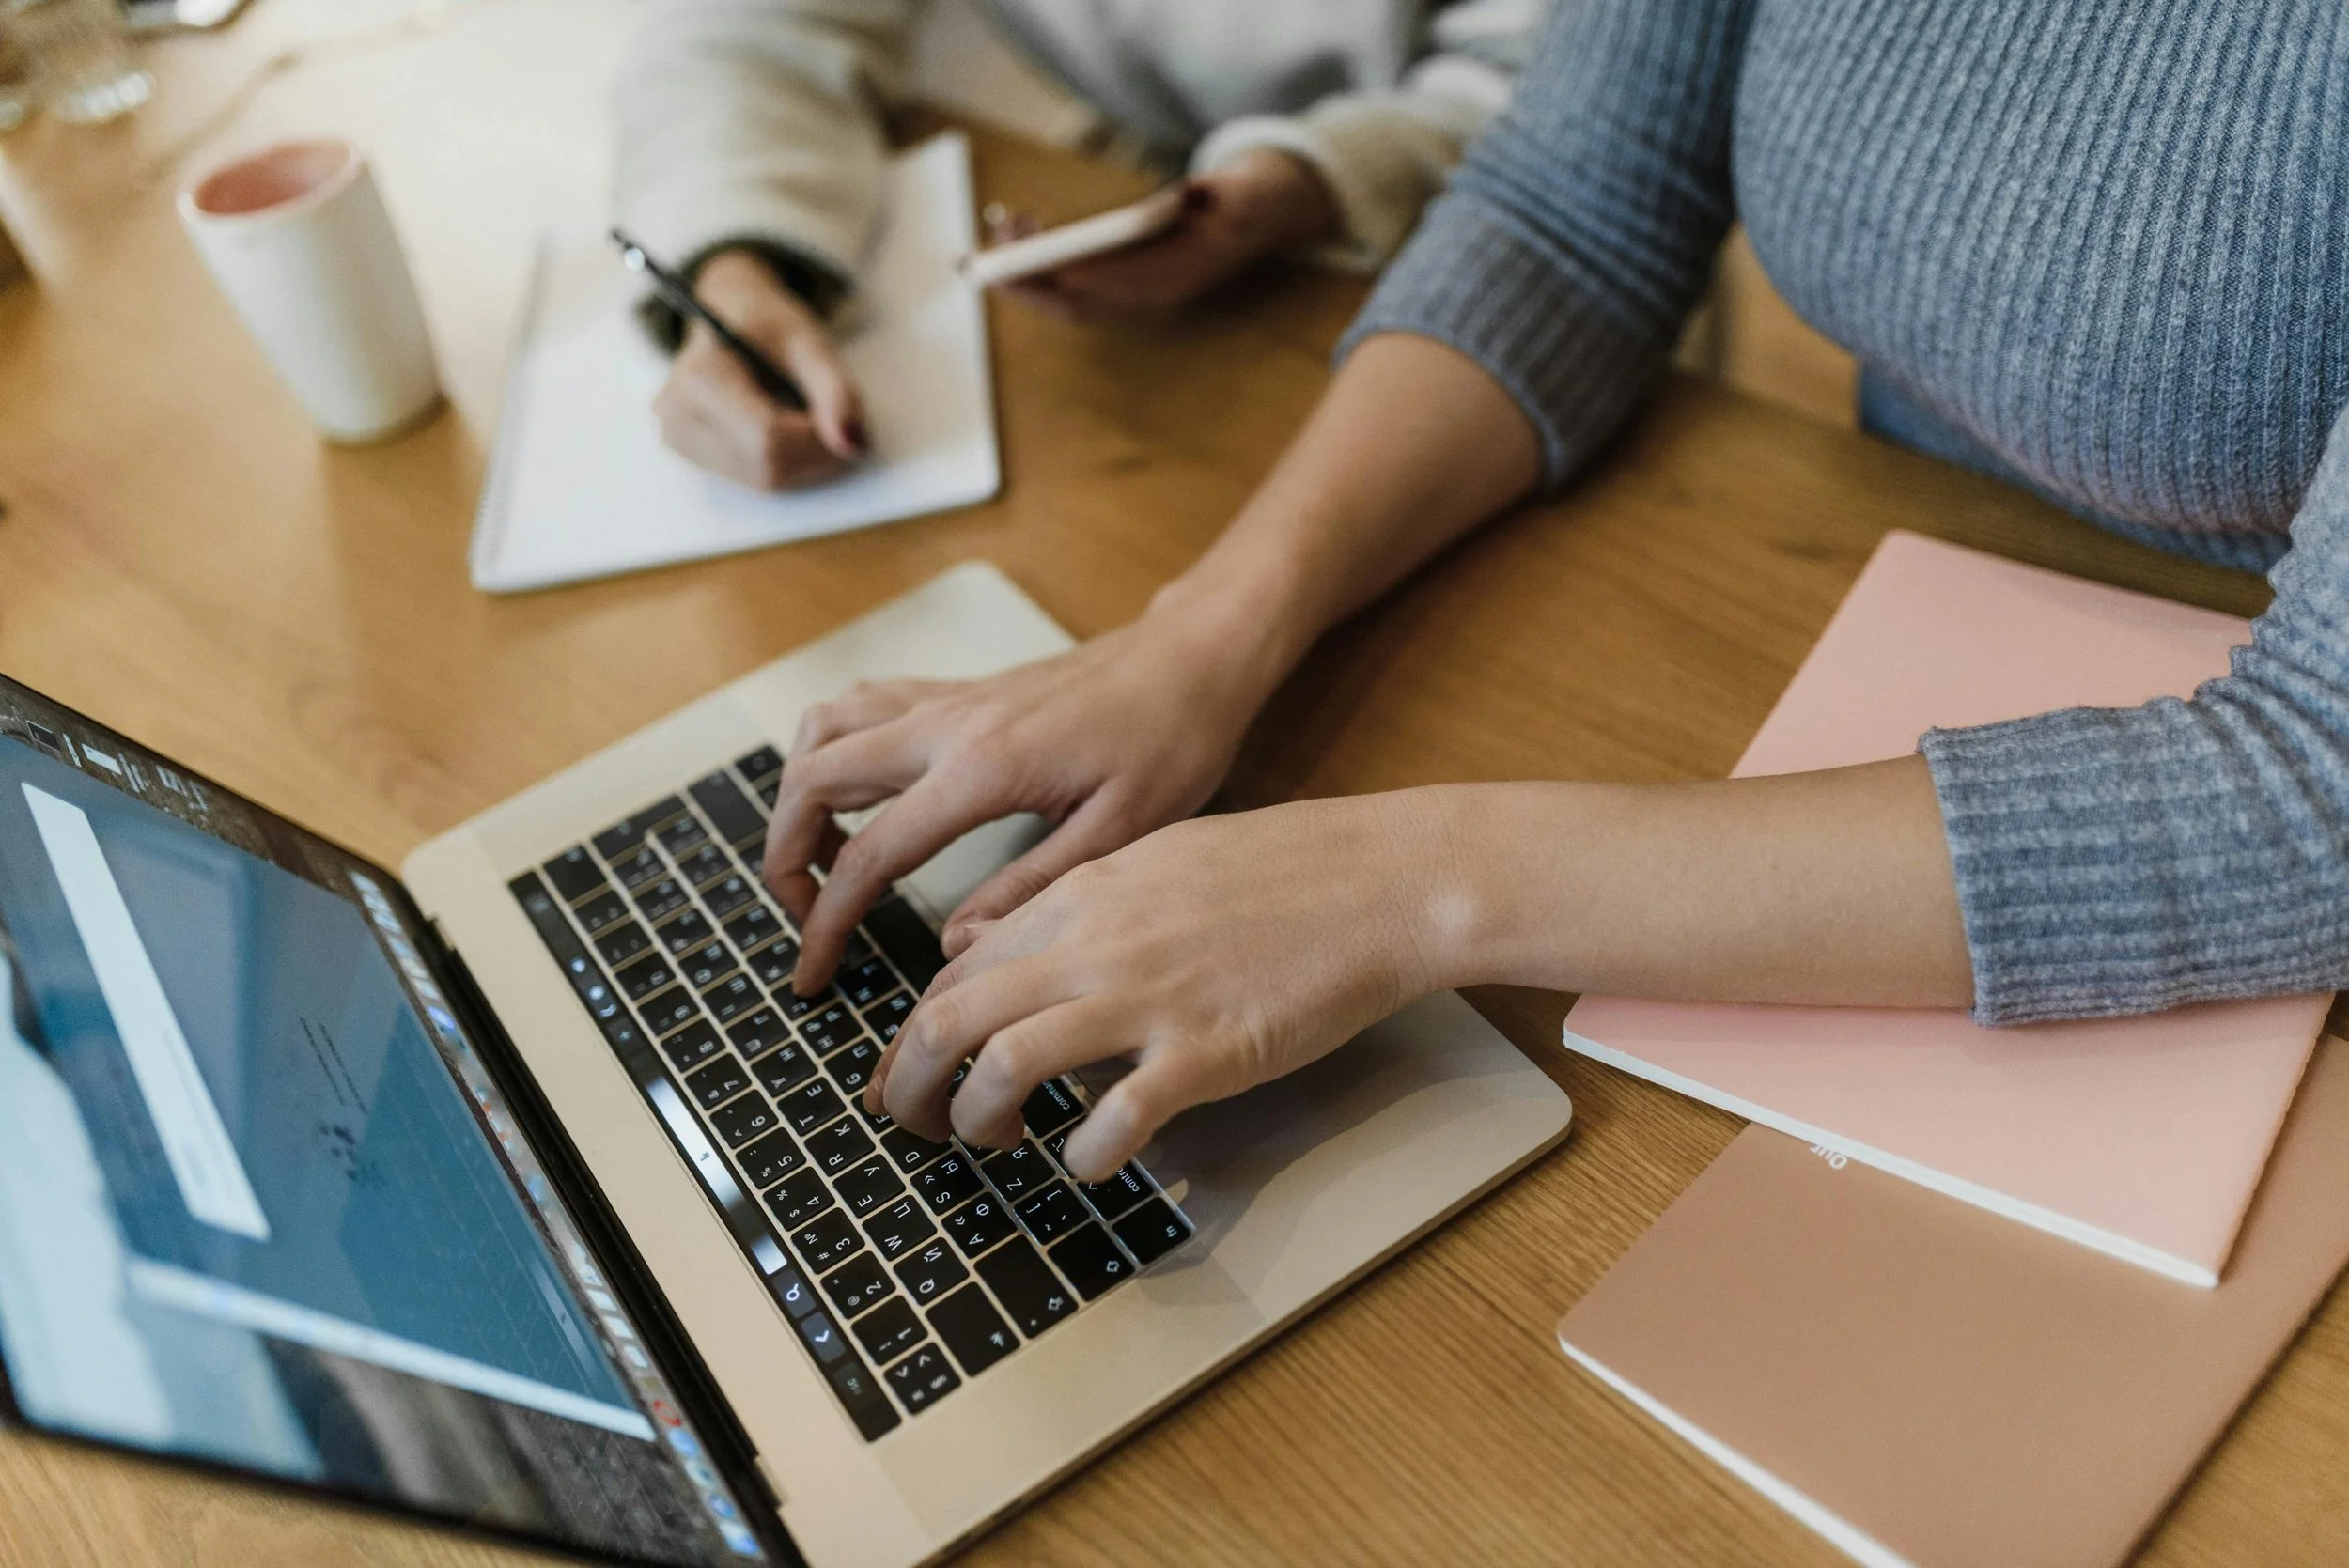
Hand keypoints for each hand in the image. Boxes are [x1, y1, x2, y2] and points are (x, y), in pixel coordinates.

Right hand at [652, 249, 866, 489]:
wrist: (732, 318)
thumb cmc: (770, 326)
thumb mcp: (811, 343)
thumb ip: (837, 391)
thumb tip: (855, 446)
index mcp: (699, 376)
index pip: (769, 438)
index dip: (819, 441)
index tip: (846, 420)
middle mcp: (676, 415)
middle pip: (767, 466)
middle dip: (816, 452)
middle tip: (833, 418)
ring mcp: (678, 440)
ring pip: (765, 480)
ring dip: (804, 460)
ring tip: (806, 416)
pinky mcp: (691, 456)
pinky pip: (756, 480)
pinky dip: (786, 462)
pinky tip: (786, 429)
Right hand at [762, 593, 1291, 992]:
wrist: (1191, 656)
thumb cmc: (1171, 739)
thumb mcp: (1120, 833)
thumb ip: (1030, 890)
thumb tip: (954, 949)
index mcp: (982, 770)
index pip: (868, 855)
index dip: (826, 922)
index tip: (813, 976)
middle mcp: (945, 725)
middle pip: (813, 779)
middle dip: (785, 855)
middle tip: (804, 916)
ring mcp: (946, 700)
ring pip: (823, 730)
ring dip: (798, 794)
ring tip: (820, 858)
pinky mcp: (958, 691)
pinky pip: (860, 707)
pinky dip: (830, 750)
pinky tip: (855, 795)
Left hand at [865, 793, 1450, 1178]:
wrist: (1382, 883)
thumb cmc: (1283, 871)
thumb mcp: (1158, 859)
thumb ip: (1077, 904)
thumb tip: (1002, 954)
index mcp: (1081, 896)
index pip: (955, 973)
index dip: (914, 1036)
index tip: (913, 1075)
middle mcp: (1095, 944)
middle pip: (948, 1021)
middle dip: (908, 1087)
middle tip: (916, 1125)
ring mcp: (1147, 1000)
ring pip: (1004, 1067)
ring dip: (977, 1121)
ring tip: (994, 1142)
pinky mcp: (1203, 1054)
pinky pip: (1110, 1122)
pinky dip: (1083, 1156)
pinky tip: (1091, 1160)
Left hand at [999, 147, 1339, 318]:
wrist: (1252, 216)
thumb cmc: (1243, 200)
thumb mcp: (1242, 195)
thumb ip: (1221, 199)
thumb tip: (1193, 196)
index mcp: (1181, 277)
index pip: (1129, 285)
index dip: (1093, 280)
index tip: (1058, 271)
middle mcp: (1148, 293)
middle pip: (1081, 301)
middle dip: (1033, 283)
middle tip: (989, 258)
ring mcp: (1129, 292)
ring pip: (1064, 297)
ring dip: (1022, 275)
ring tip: (991, 235)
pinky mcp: (1114, 282)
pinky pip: (1064, 284)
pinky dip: (1032, 266)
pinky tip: (1011, 233)